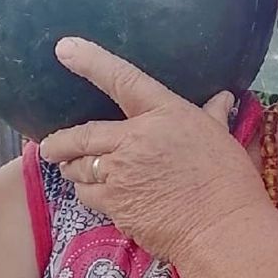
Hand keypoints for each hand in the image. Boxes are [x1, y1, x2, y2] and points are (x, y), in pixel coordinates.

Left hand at [38, 38, 271, 262]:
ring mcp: (121, 172)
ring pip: (80, 167)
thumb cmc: (229, 182)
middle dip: (59, 142)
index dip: (91, 62)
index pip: (122, 79)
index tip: (65, 49)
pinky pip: (88, 195)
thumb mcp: (221, 139)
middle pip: (83, 134)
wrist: (221, 229)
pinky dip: (87, 193)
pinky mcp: (115, 204)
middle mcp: (136, 139)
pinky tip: (95, 195)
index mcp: (165, 114)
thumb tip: (221, 98)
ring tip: (73, 171)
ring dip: (74, 168)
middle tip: (48, 146)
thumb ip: (212, 116)